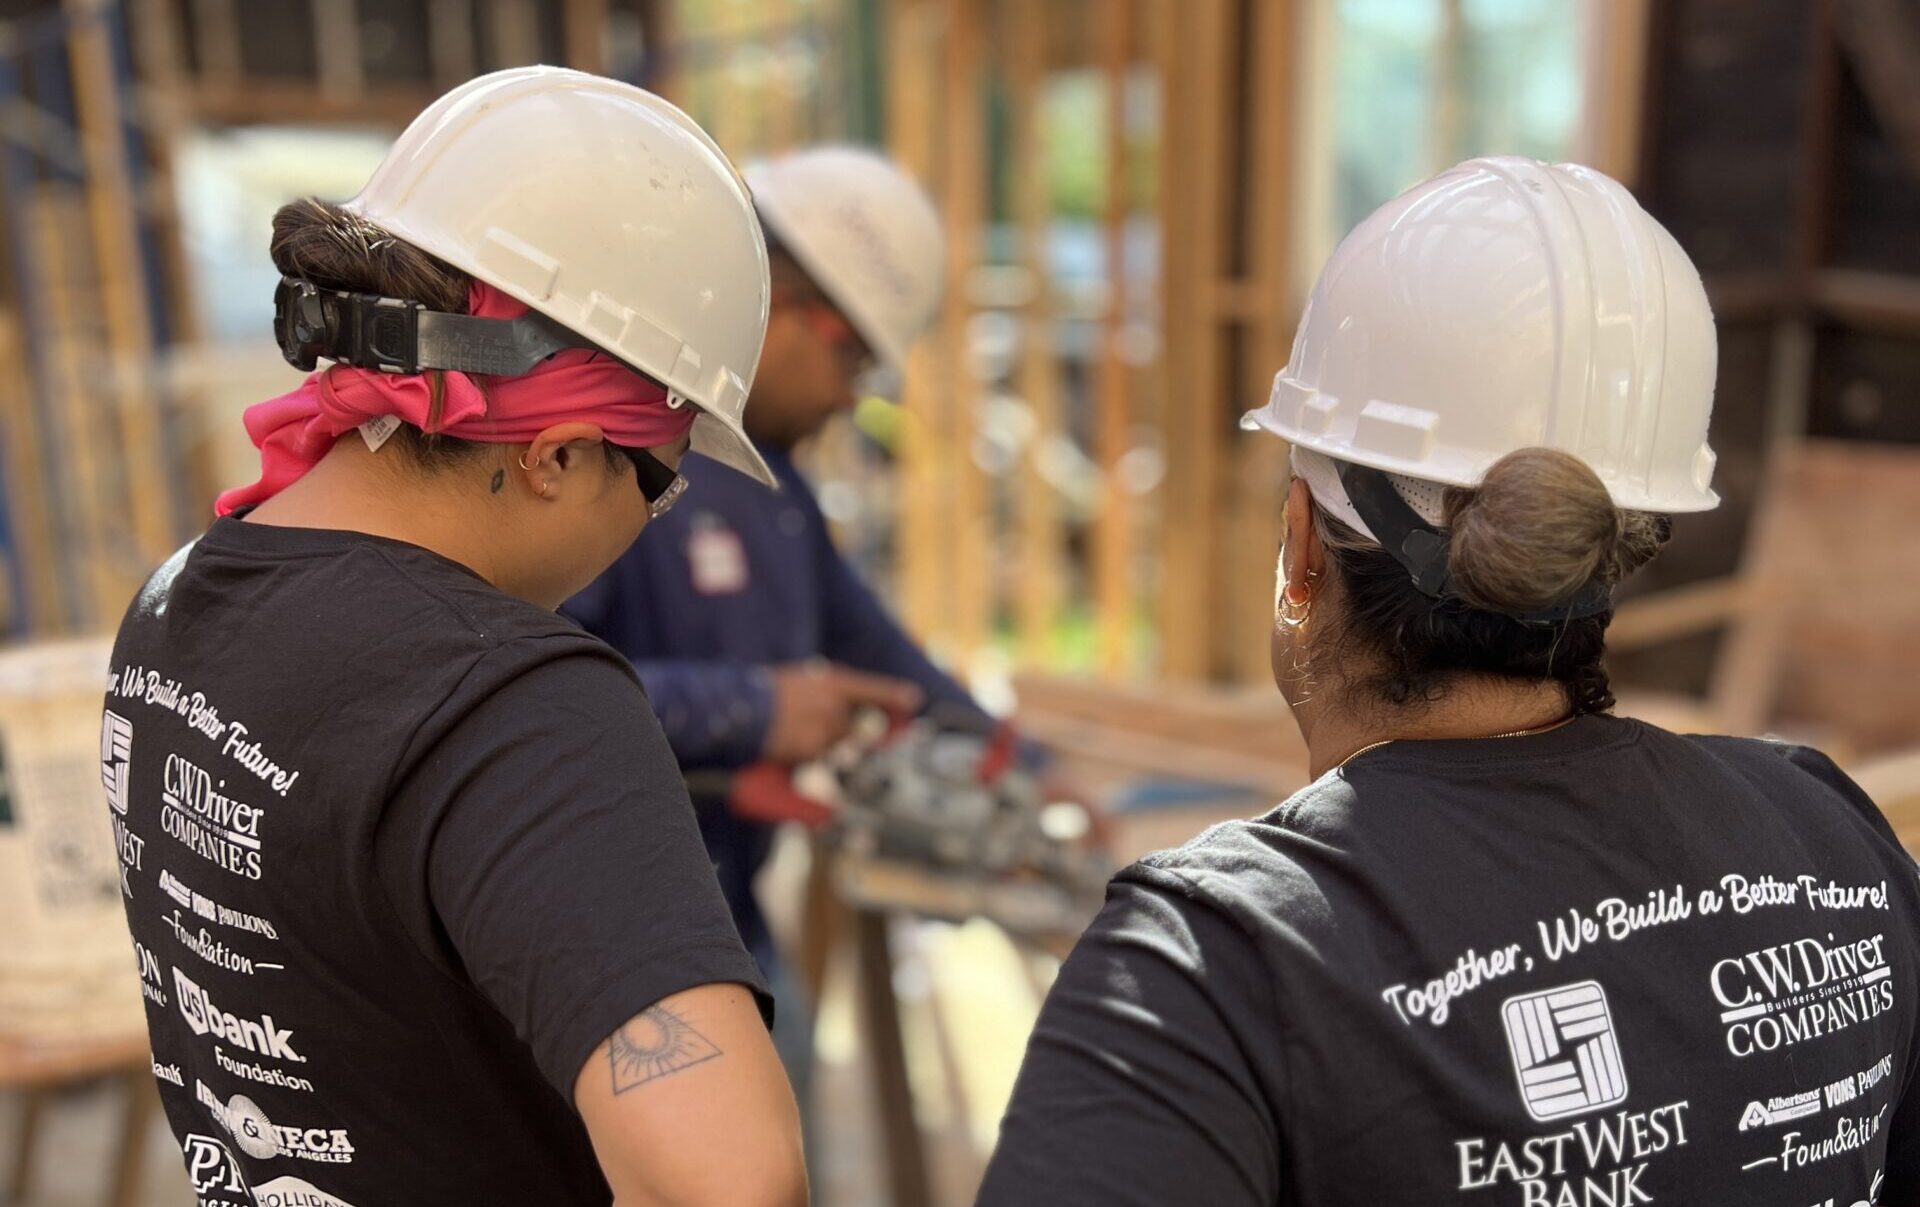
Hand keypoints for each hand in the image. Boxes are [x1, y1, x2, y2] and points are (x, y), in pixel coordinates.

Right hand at [761, 662, 921, 763]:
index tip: (913, 699)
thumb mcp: (803, 680)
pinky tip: (788, 740)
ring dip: (823, 742)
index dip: (895, 695)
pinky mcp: (811, 752)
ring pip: (836, 744)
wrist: (739, 708)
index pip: (874, 689)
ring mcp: (824, 731)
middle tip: (818, 722)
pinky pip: (816, 757)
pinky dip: (806, 753)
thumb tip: (847, 704)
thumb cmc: (767, 691)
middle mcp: (835, 706)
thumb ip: (829, 691)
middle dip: (847, 730)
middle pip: (857, 727)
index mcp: (833, 682)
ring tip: (795, 729)